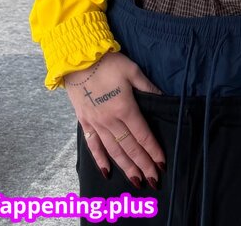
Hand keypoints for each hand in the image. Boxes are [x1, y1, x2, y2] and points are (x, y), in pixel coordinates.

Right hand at [64, 51, 165, 189]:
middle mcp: (111, 121)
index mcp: (125, 108)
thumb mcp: (133, 70)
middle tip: (153, 181)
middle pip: (130, 147)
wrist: (77, 59)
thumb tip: (163, 98)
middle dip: (143, 165)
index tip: (162, 164)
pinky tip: (107, 172)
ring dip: (126, 167)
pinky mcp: (85, 122)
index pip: (143, 135)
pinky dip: (100, 159)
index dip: (153, 150)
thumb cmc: (108, 63)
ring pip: (114, 151)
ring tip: (136, 181)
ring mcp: (96, 124)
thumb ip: (148, 87)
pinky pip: (93, 145)